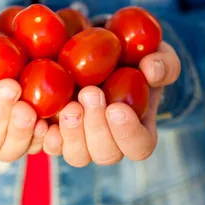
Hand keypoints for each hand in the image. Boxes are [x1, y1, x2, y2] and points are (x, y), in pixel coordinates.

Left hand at [42, 41, 179, 166]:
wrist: (100, 49)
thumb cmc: (134, 54)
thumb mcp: (157, 52)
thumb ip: (163, 62)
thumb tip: (151, 69)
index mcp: (139, 129)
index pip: (140, 146)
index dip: (129, 134)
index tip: (117, 107)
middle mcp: (109, 142)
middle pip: (105, 154)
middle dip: (96, 127)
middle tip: (89, 93)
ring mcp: (80, 140)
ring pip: (77, 156)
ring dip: (72, 134)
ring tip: (68, 105)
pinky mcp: (56, 130)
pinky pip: (48, 145)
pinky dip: (44, 135)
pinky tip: (41, 116)